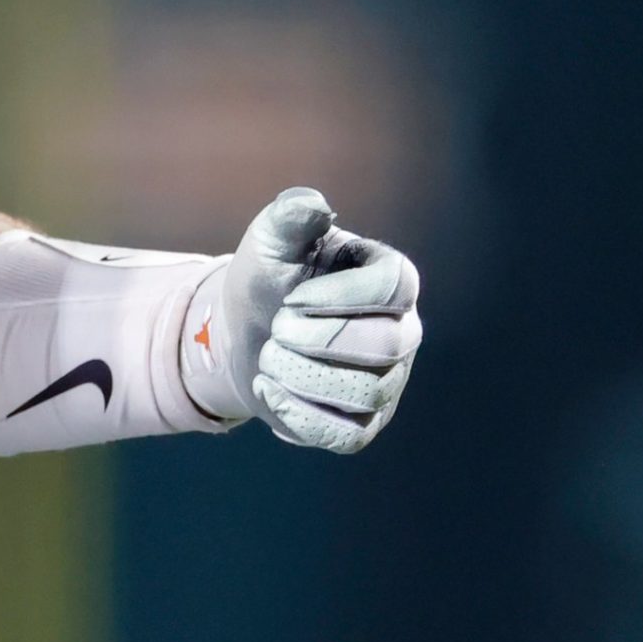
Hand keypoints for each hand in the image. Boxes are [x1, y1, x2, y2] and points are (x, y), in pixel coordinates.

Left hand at [182, 187, 421, 454]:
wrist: (240, 332)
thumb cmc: (266, 278)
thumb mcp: (271, 240)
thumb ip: (291, 216)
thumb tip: (314, 204)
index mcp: (389, 281)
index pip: (396, 289)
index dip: (341, 296)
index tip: (293, 297)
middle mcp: (402, 332)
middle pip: (386, 346)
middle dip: (316, 340)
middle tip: (276, 328)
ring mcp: (388, 382)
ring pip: (366, 393)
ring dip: (301, 377)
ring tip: (269, 357)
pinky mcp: (364, 424)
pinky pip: (347, 437)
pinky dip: (300, 416)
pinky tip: (268, 390)